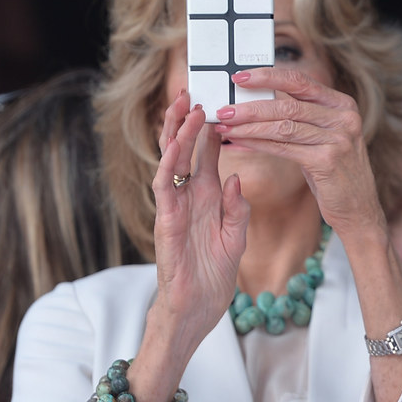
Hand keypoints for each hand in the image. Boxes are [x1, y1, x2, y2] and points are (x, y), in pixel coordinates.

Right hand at [150, 90, 251, 341]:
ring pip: (171, 161)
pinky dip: (168, 166)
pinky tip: (174, 146)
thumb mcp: (235, 239)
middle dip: (186, 120)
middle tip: (192, 89)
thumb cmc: (212, 278)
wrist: (196, 312)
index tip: (218, 100)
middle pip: (185, 150)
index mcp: (207, 199)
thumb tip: (236, 177)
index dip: (210, 129)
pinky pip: (164, 189)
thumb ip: (237, 209)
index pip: (206, 156)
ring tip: (183, 106)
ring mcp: (174, 209)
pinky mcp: (165, 223)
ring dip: (176, 133)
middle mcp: (188, 198)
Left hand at [212, 67, 384, 234]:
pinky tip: (239, 142)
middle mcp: (344, 117)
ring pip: (283, 126)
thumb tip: (258, 102)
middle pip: (287, 104)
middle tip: (223, 109)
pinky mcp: (328, 161)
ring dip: (248, 126)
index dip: (267, 77)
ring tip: (224, 127)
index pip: (300, 81)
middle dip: (250, 106)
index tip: (239, 77)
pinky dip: (257, 144)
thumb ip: (302, 118)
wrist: (357, 209)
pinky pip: (283, 148)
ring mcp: (338, 139)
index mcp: (343, 104)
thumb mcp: (324, 137)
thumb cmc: (333, 172)